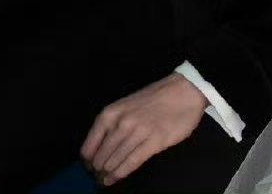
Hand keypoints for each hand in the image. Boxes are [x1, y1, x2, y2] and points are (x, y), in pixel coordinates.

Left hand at [79, 73, 204, 186]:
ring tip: (106, 180)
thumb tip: (100, 148)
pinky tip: (115, 179)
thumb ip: (112, 125)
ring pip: (115, 161)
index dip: (87, 161)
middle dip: (98, 170)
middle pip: (101, 157)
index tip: (90, 168)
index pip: (89, 146)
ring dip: (108, 174)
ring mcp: (137, 132)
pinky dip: (121, 173)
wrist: (184, 91)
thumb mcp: (125, 106)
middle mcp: (120, 123)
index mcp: (110, 114)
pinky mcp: (154, 141)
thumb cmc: (154, 99)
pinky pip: (132, 162)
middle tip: (99, 176)